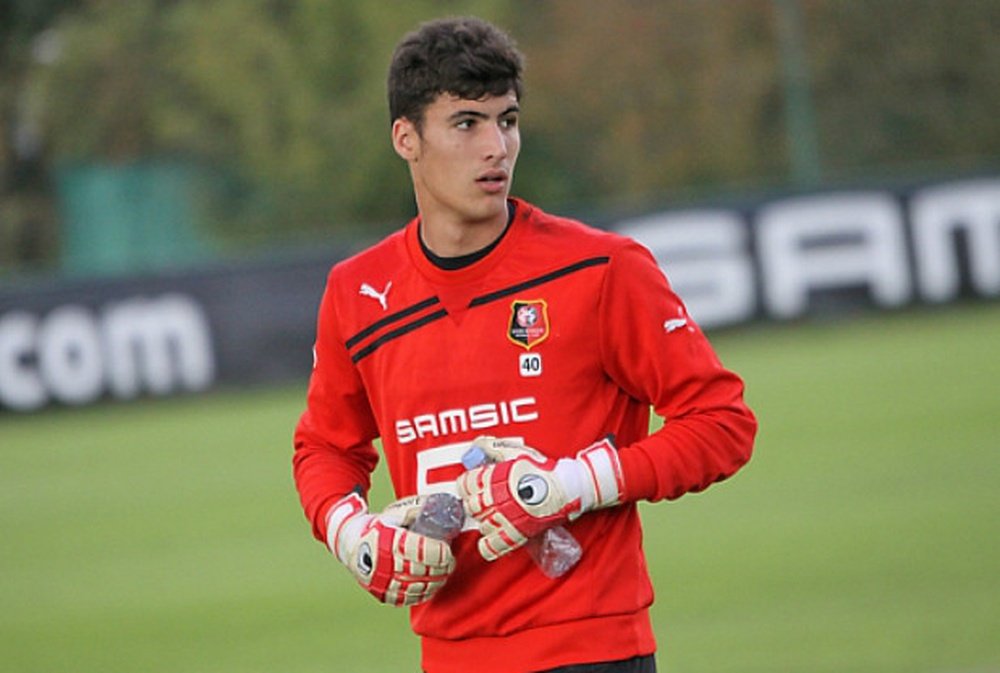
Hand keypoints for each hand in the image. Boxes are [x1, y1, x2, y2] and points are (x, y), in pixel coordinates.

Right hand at [325, 493, 455, 605]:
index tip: (448, 550)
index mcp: (389, 542)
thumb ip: (414, 511)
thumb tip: (439, 506)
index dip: (440, 553)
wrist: (350, 544)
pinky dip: (423, 594)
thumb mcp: (393, 514)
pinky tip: (432, 586)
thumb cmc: (377, 527)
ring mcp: (383, 582)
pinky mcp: (383, 594)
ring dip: (436, 582)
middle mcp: (385, 564)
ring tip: (444, 573)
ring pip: (418, 587)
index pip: (423, 551)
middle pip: (423, 570)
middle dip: (442, 568)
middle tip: (450, 562)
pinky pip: (408, 598)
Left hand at [457, 437, 623, 560]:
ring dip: (484, 521)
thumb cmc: (543, 469)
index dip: (466, 485)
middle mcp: (495, 499)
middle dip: (475, 504)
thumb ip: (494, 447)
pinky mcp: (515, 533)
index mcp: (493, 478)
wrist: (565, 487)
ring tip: (493, 516)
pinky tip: (490, 539)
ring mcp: (504, 517)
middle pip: (470, 506)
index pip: (465, 484)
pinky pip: (492, 546)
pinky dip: (488, 545)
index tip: (471, 486)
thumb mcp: (517, 452)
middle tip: (483, 501)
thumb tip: (477, 444)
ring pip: (480, 524)